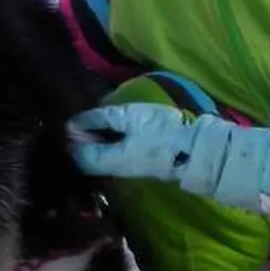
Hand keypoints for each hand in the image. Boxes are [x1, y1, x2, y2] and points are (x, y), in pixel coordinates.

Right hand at [69, 103, 269, 207]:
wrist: (207, 158)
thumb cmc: (161, 154)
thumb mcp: (123, 157)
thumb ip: (95, 156)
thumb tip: (71, 154)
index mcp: (124, 112)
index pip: (92, 115)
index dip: (76, 126)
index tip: (62, 136)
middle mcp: (136, 112)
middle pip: (105, 120)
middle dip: (89, 132)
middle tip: (74, 147)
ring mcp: (151, 123)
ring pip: (119, 129)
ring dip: (105, 140)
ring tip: (91, 154)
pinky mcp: (162, 136)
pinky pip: (130, 137)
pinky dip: (119, 145)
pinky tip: (117, 156)